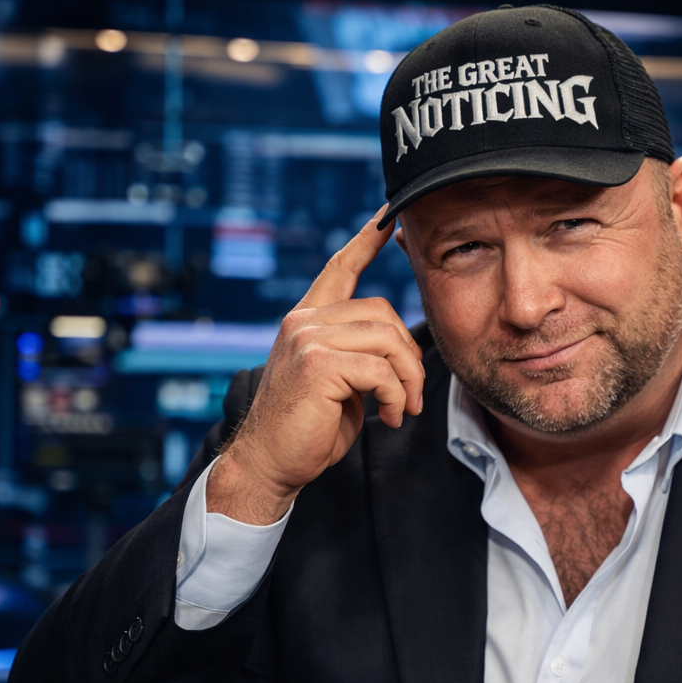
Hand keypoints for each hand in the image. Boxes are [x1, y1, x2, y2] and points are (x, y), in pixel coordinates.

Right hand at [208, 205, 423, 523]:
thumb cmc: (308, 428)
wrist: (270, 463)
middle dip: (410, 356)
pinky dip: (395, 396)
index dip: (365, 242)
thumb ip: (359, 353)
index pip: (339, 269)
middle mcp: (303, 321)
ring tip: (402, 408)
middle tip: (411, 394)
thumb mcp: (338, 382)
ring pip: (387, 341)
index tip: (387, 219)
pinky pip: (381, 370)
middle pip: (383, 313)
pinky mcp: (318, 364)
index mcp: (306, 320)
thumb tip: (400, 346)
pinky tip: (389, 416)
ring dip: (407, 380)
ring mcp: (308, 339)